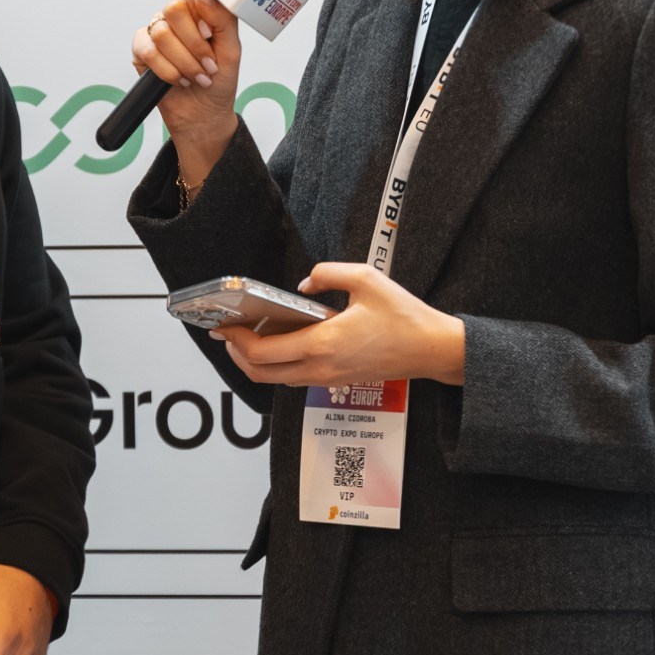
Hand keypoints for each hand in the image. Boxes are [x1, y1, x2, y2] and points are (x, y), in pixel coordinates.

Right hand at [130, 0, 242, 198]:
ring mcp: (157, 33)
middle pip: (175, 8)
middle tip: (208, 63)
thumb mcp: (231, 50)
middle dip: (195, 43)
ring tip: (196, 76)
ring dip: (184, 62)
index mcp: (200, 9)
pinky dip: (167, 70)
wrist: (203, 115)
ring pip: (162, 33)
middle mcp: (177, 17)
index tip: (209, 26)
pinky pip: (148, 52)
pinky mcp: (141, 52)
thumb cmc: (219, 82)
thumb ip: (221, 18)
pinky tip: (178, 80)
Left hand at [214, 262, 466, 389]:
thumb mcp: (365, 278)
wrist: (431, 349)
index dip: (236, 340)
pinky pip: (294, 378)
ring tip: (249, 336)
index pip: (262, 352)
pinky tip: (279, 343)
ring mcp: (326, 379)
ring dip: (256, 362)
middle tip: (228, 332)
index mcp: (322, 344)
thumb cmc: (404, 317)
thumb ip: (326, 274)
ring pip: (275, 380)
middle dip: (236, 354)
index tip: (224, 325)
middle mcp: (319, 368)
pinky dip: (277, 365)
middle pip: (260, 373)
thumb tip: (303, 283)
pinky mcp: (335, 381)